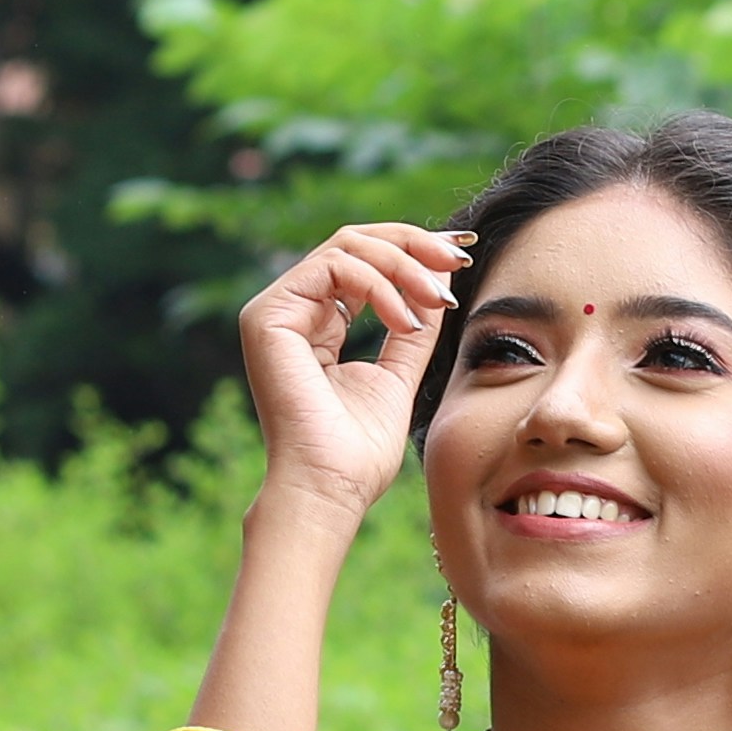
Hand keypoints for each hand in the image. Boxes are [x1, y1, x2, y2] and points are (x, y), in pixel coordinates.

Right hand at [232, 220, 463, 524]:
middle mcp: (290, 311)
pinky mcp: (267, 315)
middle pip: (354, 242)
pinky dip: (380, 285)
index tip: (463, 256)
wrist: (331, 488)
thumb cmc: (358, 452)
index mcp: (315, 324)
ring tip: (438, 301)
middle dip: (414, 244)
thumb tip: (439, 277)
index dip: (413, 251)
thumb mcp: (399, 374)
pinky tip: (406, 321)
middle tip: (460, 259)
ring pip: (347, 246)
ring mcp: (274, 311)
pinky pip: (333, 266)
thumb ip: (413, 327)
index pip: (363, 262)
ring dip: (404, 266)